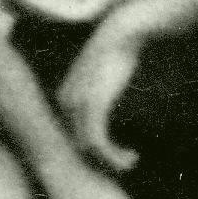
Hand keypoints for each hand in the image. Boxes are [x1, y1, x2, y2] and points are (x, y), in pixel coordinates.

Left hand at [55, 13, 149, 171]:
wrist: (120, 34)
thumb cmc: (115, 53)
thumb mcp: (101, 77)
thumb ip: (96, 93)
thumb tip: (101, 103)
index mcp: (65, 98)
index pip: (73, 134)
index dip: (94, 150)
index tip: (116, 155)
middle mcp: (66, 104)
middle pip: (78, 144)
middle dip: (102, 160)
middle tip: (125, 164)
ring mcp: (77, 106)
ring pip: (89, 148)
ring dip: (111, 161)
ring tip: (131, 164)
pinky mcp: (93, 108)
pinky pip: (99, 143)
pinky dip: (114, 155)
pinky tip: (132, 157)